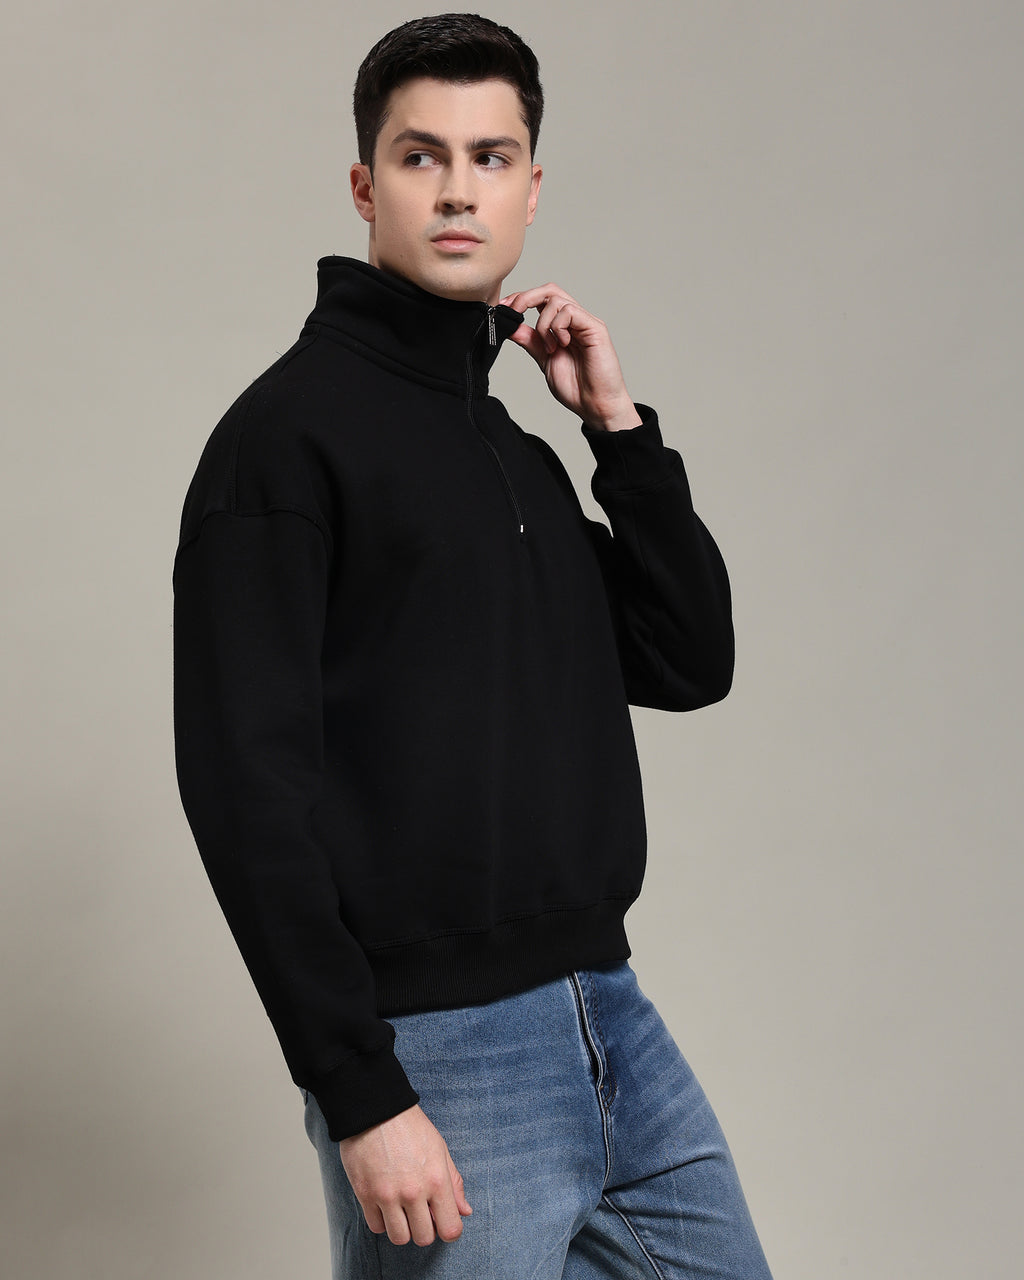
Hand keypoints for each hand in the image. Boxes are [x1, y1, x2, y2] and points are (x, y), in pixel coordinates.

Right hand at [338, 1103, 471, 1246]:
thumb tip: (464, 1211)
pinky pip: (376, 1227)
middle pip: (424, 1238)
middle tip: (420, 1212)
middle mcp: (413, 1192)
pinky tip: (384, 1204)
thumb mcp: (439, 1149)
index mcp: (436, 1180)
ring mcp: (387, 1195)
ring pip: (399, 1238)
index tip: (442, 1221)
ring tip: (401, 1209)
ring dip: (402, 1228)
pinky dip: (382, 1220)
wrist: (375, 1109)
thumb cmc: (410, 1126)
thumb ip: (454, 1183)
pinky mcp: (365, 1194)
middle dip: (425, 1228)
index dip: (449, 1229)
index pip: (450, 1229)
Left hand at [498, 283, 641, 431]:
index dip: (521, 299)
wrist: (595, 406)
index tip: (502, 308)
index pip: (541, 300)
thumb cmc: (577, 387)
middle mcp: (575, 321)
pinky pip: (570, 311)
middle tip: (514, 313)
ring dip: (544, 324)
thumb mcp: (545, 360)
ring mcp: (586, 323)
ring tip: (550, 348)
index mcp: (563, 327)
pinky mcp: (595, 328)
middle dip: (526, 298)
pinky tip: (562, 345)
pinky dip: (558, 327)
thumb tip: (510, 326)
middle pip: (549, 290)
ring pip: (556, 300)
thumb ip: (531, 341)